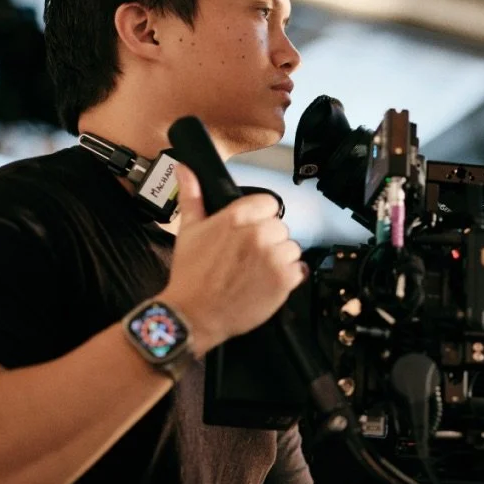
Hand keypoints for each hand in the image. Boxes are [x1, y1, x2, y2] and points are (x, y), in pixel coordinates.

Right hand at [161, 164, 305, 353]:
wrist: (194, 315)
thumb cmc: (191, 275)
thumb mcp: (188, 230)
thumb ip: (192, 196)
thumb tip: (185, 168)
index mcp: (236, 217)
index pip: (268, 204)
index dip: (260, 218)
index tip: (249, 233)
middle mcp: (258, 233)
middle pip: (279, 227)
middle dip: (268, 241)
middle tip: (247, 258)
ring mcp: (273, 257)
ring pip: (291, 247)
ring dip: (279, 259)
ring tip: (256, 272)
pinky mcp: (284, 280)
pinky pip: (298, 269)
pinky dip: (288, 278)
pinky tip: (267, 283)